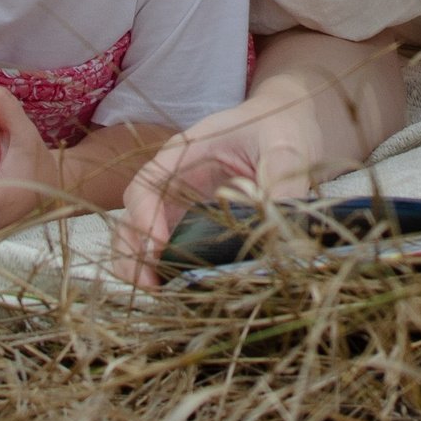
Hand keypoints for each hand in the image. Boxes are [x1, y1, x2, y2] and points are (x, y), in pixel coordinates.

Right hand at [113, 83, 324, 287]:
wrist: (287, 124)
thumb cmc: (280, 127)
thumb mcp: (286, 149)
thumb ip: (280, 186)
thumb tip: (280, 234)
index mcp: (185, 152)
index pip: (147, 185)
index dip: (145, 218)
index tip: (157, 249)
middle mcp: (174, 179)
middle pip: (134, 216)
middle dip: (134, 253)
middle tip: (151, 287)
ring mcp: (181, 203)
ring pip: (143, 237)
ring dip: (143, 267)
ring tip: (160, 295)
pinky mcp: (194, 225)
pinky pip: (170, 249)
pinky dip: (166, 271)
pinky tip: (179, 291)